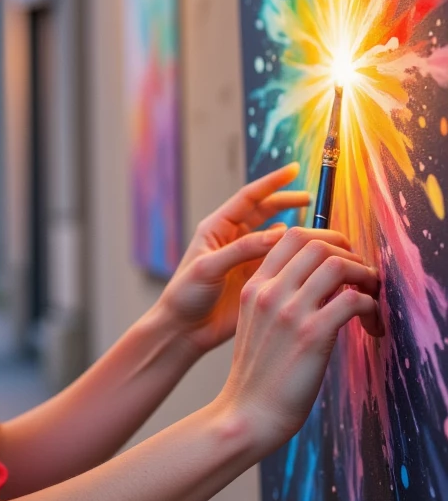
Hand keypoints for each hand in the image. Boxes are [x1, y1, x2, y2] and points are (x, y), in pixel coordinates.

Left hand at [157, 163, 310, 355]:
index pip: (248, 197)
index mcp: (217, 228)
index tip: (293, 170)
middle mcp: (233, 239)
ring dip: (294, 231)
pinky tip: (309, 256)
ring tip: (316, 229)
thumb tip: (280, 233)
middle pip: (265, 212)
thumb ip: (242, 250)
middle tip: (310, 198)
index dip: (271, 183)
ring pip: (275, 237)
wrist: (183, 330)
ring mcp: (245, 259)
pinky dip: (294, 256)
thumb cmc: (185, 295)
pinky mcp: (254, 278)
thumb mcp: (209, 268)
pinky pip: (278, 261)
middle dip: (286, 202)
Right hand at [219, 224, 382, 455]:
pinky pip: (354, 300)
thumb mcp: (256, 323)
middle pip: (317, 245)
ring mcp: (290, 312)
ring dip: (365, 275)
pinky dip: (371, 306)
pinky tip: (370, 324)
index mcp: (254, 287)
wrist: (248, 413)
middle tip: (361, 275)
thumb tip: (319, 278)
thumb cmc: (258, 375)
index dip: (324, 238)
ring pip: (338, 265)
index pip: (290, 236)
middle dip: (349, 252)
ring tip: (371, 296)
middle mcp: (270, 293)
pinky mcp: (312, 335)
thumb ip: (277, 296)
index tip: (341, 256)